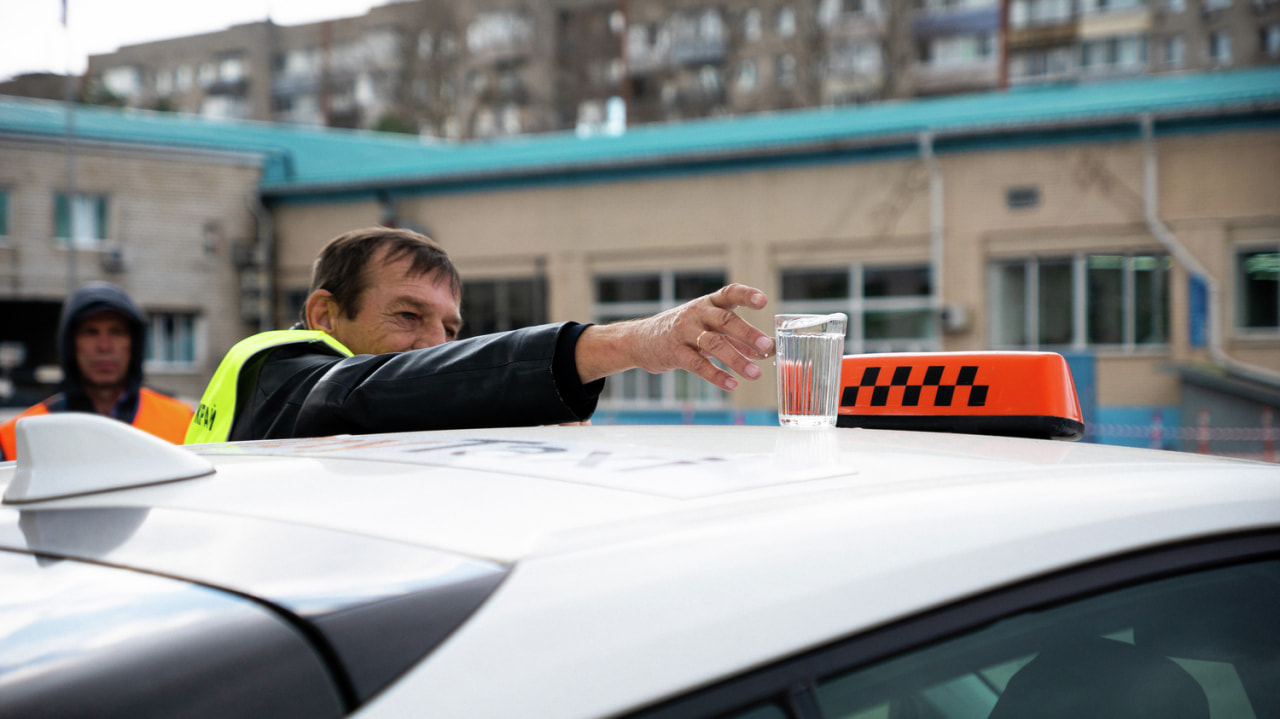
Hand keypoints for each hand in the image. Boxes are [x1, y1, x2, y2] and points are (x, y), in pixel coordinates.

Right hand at [575, 284, 774, 390]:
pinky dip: (716, 375)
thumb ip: (737, 338)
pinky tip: (731, 384)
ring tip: (755, 374)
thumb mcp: (708, 327)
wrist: (639, 340)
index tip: (763, 301)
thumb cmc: (683, 332)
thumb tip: (768, 350)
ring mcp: (683, 332)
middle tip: (766, 346)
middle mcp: (697, 313)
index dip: (746, 295)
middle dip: (747, 333)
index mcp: (709, 303)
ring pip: (713, 344)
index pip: (730, 293)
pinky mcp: (674, 352)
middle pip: (725, 320)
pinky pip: (697, 364)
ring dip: (736, 359)